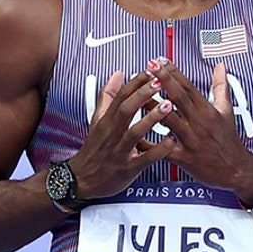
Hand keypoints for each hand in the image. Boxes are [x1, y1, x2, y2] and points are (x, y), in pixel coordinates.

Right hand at [67, 70, 175, 199]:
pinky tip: (171, 141)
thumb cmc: (94, 150)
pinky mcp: (128, 169)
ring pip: (135, 132)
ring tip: (168, 106)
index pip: (120, 96)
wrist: (81, 180)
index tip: (149, 71)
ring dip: (151, 118)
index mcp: (106, 121)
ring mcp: (119, 152)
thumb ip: (107, 97)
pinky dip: (158, 150)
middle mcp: (112, 134)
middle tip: (159, 82)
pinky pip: (145, 159)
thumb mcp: (97, 121)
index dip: (135, 82)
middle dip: (143, 94)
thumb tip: (118, 75)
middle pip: (125, 110)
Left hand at [146, 58, 252, 199]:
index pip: (189, 86)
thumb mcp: (228, 111)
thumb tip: (220, 67)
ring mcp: (191, 140)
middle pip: (179, 97)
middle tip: (149, 66)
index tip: (161, 60)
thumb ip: (221, 87)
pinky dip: (148, 143)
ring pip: (168, 120)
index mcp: (208, 110)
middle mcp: (199, 123)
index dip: (174, 72)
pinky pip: (162, 149)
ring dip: (152, 106)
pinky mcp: (184, 158)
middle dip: (163, 80)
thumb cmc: (229, 141)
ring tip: (137, 95)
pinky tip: (135, 135)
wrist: (236, 170)